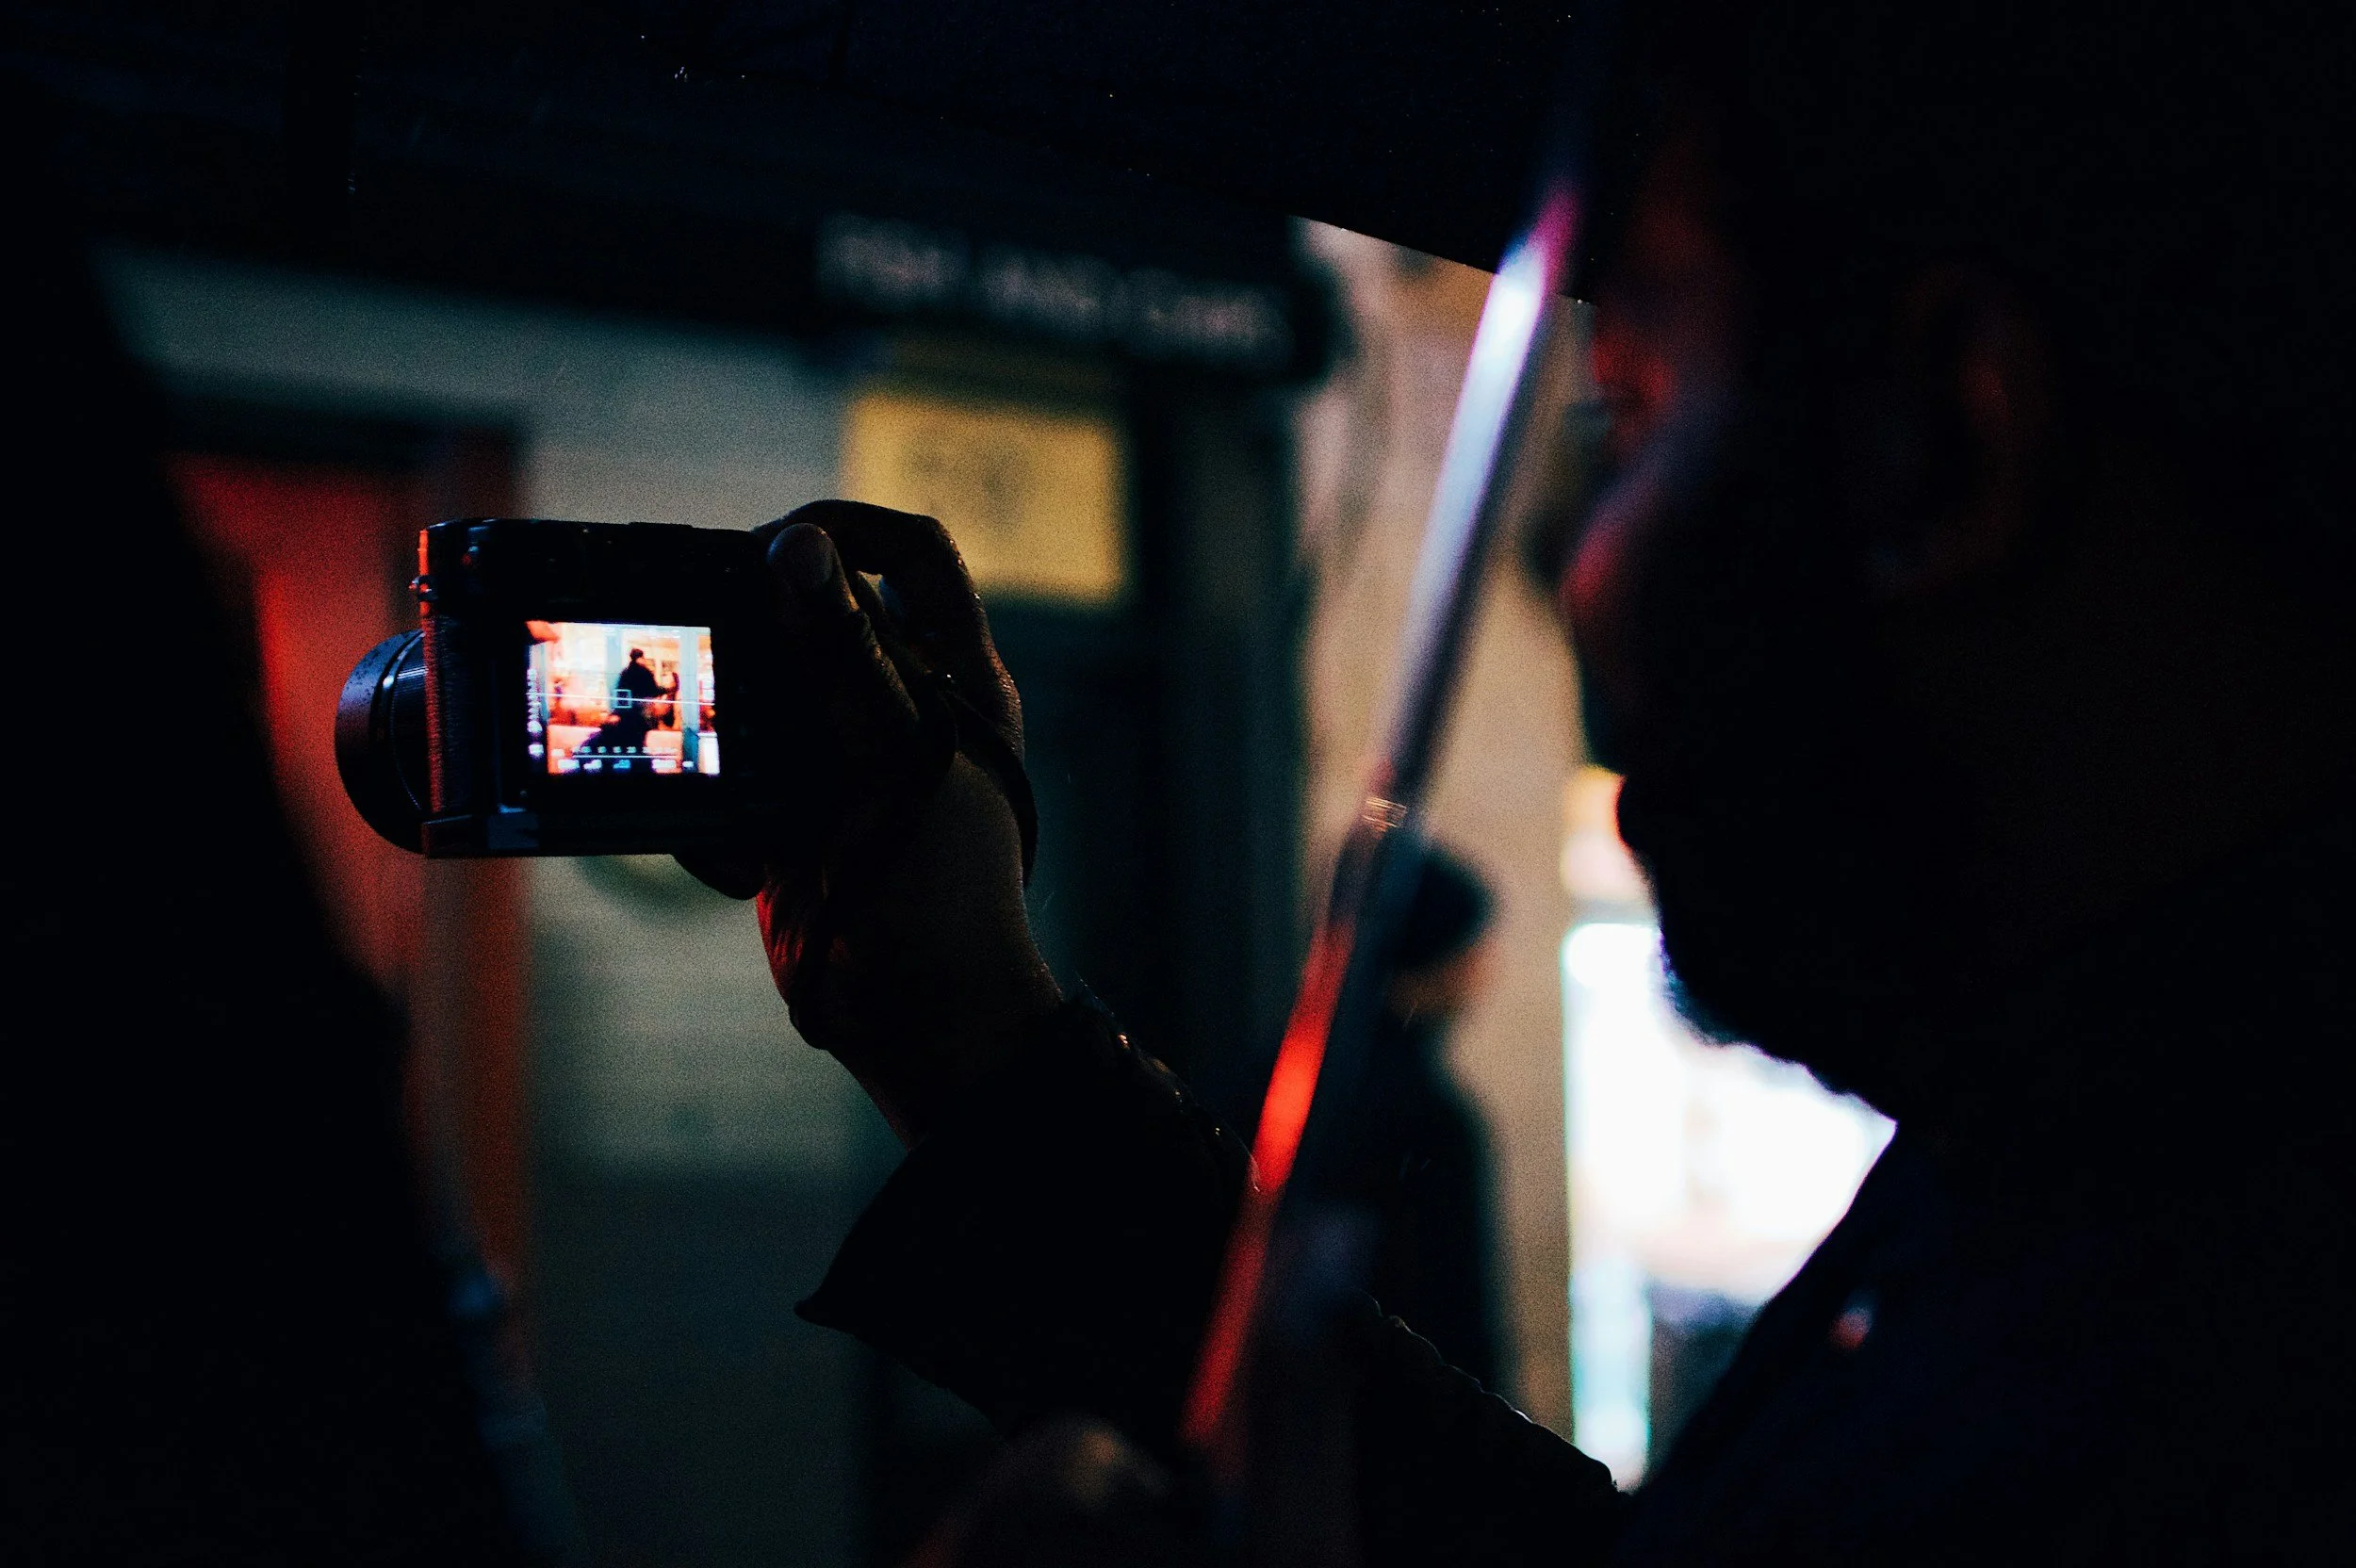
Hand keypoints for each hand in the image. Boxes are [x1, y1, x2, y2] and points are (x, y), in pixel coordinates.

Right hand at [682, 500, 1060, 1143]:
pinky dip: (716, 821)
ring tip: (732, 790)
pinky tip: (741, 866)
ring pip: (754, 702)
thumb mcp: (891, 752)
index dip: (851, 528)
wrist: (923, 1023)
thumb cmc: (943, 889)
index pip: (912, 555)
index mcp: (956, 678)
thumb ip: (840, 650)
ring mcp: (840, 767)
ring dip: (724, 740)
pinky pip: (728, 786)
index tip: (779, 546)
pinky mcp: (790, 825)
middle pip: (811, 619)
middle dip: (753, 642)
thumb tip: (796, 546)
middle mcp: (898, 708)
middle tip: (706, 658)